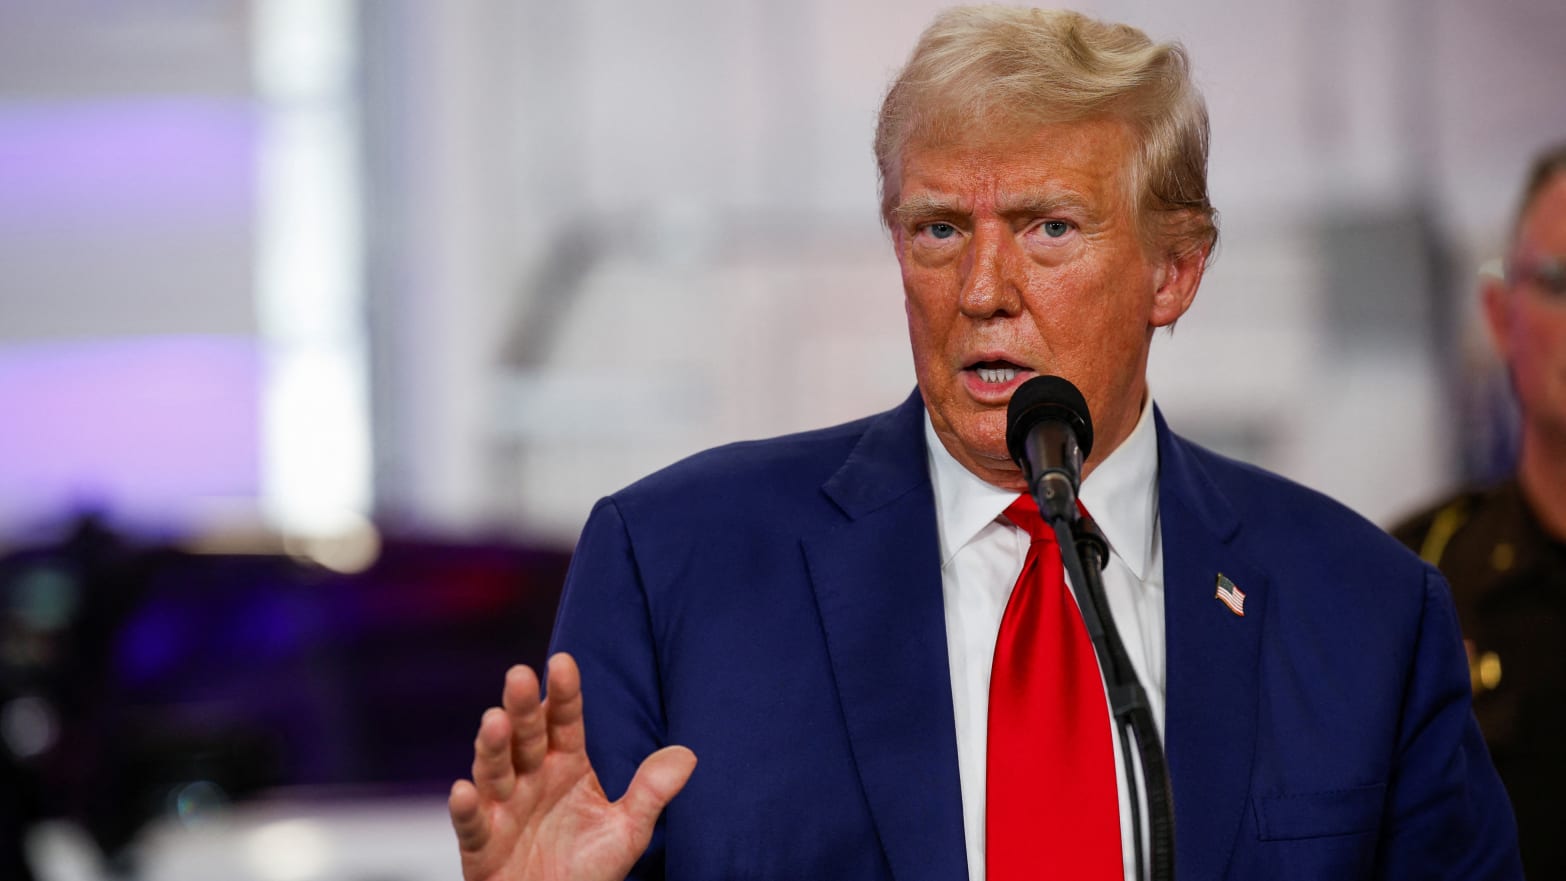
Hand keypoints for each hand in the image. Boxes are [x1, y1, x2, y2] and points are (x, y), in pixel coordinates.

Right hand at [448, 653, 696, 880]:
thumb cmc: (588, 869)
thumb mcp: (628, 831)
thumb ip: (651, 792)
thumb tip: (688, 755)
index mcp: (565, 765)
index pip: (565, 722)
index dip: (564, 694)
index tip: (563, 662)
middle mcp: (530, 778)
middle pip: (525, 737)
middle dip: (522, 707)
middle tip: (520, 675)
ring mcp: (502, 809)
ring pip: (494, 771)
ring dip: (492, 747)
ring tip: (495, 720)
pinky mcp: (482, 845)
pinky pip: (472, 825)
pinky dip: (466, 810)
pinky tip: (463, 790)